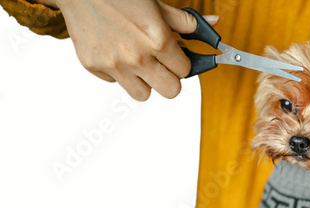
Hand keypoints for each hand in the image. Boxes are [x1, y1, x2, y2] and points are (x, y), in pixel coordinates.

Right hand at [39, 0, 217, 100]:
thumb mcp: (156, 3)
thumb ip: (184, 21)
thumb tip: (212, 25)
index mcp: (157, 40)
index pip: (185, 71)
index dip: (182, 63)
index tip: (176, 57)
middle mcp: (137, 57)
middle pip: (170, 91)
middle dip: (170, 79)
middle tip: (162, 65)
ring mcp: (114, 65)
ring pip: (143, 94)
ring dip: (145, 81)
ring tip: (139, 62)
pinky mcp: (94, 67)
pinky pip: (116, 83)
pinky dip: (119, 73)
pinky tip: (116, 52)